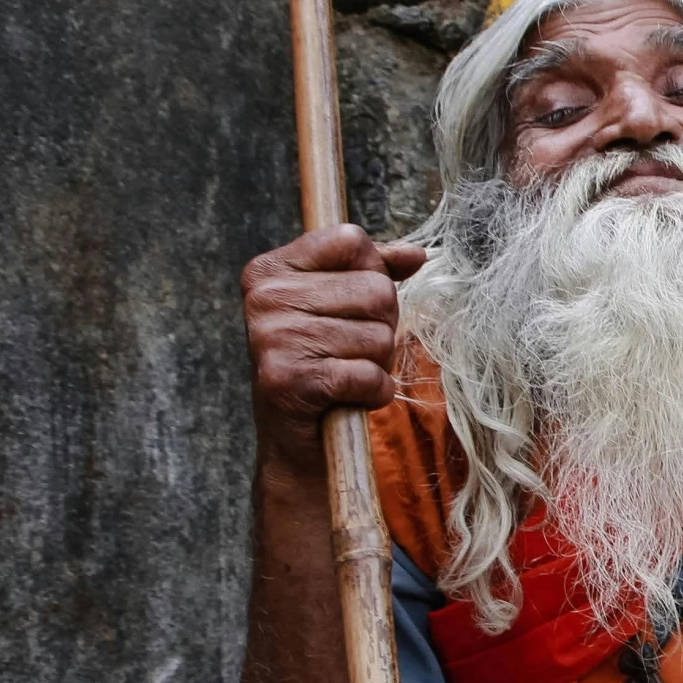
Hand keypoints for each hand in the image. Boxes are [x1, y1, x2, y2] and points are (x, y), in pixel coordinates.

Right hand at [242, 224, 426, 473]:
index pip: (351, 241)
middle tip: (351, 349)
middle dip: (382, 325)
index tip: (352, 304)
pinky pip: (369, 375)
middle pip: (376, 290)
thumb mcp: (339, 306)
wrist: (294, 440)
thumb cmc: (321, 363)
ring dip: (377, 363)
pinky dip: (374, 392)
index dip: (373, 272)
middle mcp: (265, 298)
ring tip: (346, 373)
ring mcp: (273, 338)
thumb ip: (375, 271)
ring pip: (379, 335)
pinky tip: (350, 397)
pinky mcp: (289, 380)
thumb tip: (417, 254)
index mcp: (269, 270)